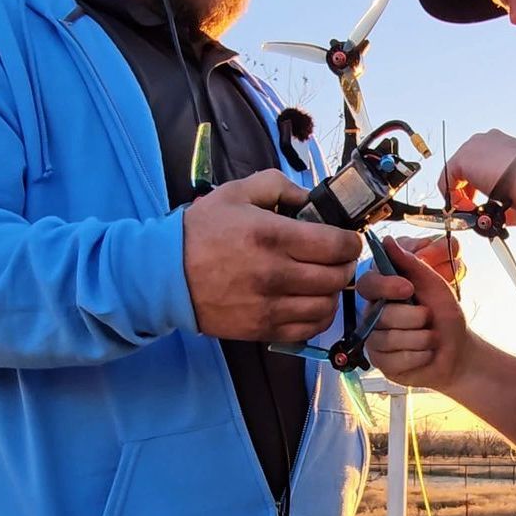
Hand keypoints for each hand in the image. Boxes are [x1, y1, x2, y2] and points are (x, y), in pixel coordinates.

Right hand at [182, 169, 361, 342]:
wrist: (165, 275)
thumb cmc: (201, 231)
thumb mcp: (236, 193)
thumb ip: (278, 186)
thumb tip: (311, 199)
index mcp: (272, 236)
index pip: (337, 245)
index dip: (350, 241)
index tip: (346, 239)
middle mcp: (275, 274)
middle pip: (337, 276)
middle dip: (344, 265)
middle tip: (337, 258)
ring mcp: (270, 305)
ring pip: (327, 305)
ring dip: (333, 292)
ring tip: (324, 281)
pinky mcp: (262, 328)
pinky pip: (309, 329)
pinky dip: (319, 317)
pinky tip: (311, 302)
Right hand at [358, 237, 471, 390]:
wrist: (458, 350)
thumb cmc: (445, 316)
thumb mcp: (434, 284)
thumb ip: (411, 264)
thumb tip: (387, 240)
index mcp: (383, 294)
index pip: (367, 285)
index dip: (386, 286)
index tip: (409, 288)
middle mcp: (373, 316)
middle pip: (382, 315)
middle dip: (416, 318)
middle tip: (429, 319)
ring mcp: (375, 342)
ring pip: (390, 339)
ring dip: (421, 338)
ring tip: (430, 337)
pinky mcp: (382, 364)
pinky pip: (396, 359)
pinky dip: (419, 356)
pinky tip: (426, 354)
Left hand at [442, 130, 515, 229]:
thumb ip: (506, 204)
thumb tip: (500, 217)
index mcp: (506, 146)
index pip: (484, 164)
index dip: (480, 187)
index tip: (486, 203)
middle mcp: (490, 141)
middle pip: (468, 166)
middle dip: (470, 190)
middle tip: (476, 209)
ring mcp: (476, 146)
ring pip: (457, 172)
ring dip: (461, 194)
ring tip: (472, 211)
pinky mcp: (464, 158)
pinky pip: (448, 179)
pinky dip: (452, 196)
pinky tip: (465, 209)